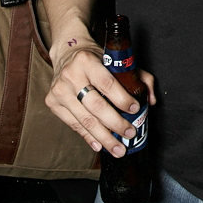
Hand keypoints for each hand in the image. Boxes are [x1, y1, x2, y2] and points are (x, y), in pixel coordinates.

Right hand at [45, 35, 156, 154]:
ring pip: (85, 120)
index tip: (135, 109)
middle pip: (96, 106)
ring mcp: (59, 90)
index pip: (107, 83)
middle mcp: (70, 75)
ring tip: (118, 148)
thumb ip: (138, 76)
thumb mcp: (115, 60)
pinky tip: (100, 145)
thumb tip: (150, 100)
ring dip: (104, 137)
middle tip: (129, 133)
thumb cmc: (95, 59)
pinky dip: (88, 137)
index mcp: (86, 61)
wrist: (66, 53)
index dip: (122, 99)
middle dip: (116, 124)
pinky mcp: (52, 102)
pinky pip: (73, 125)